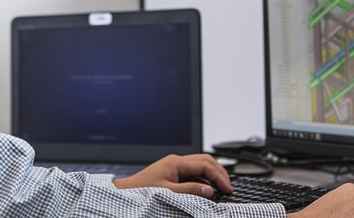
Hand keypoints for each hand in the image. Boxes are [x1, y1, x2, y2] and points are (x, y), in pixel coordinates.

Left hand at [113, 153, 231, 197]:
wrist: (126, 191)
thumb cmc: (141, 190)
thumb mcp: (167, 192)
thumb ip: (190, 190)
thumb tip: (210, 190)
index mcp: (176, 162)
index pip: (205, 165)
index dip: (219, 176)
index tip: (227, 188)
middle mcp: (176, 161)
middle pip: (205, 161)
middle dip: (219, 172)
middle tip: (228, 187)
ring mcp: (174, 166)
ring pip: (200, 165)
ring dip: (212, 175)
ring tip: (221, 188)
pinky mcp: (172, 172)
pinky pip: (193, 172)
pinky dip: (203, 179)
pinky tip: (207, 190)